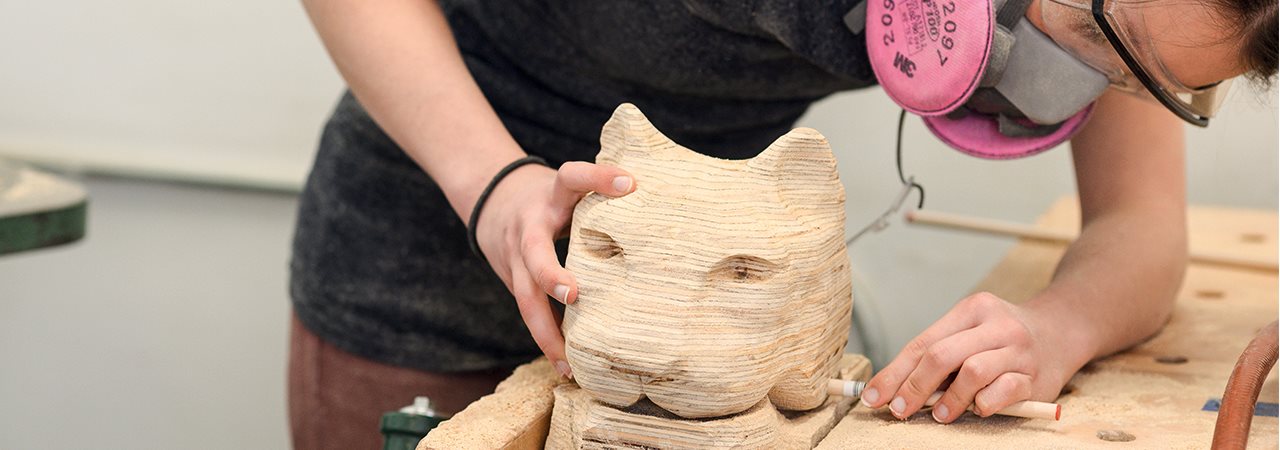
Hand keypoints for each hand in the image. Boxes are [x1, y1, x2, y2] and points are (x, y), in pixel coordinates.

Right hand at [473, 160, 634, 378]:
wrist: (493, 202)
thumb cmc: (552, 198)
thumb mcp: (571, 187)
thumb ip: (600, 196)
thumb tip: (660, 202)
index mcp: (552, 195)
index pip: (571, 177)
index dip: (597, 177)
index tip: (629, 183)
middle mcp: (530, 226)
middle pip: (534, 251)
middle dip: (550, 273)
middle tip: (574, 294)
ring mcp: (516, 256)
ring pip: (525, 296)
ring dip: (546, 332)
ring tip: (568, 363)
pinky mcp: (514, 280)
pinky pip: (529, 312)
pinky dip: (547, 339)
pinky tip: (566, 365)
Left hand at [860, 292, 1073, 422]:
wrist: (1062, 332)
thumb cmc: (1002, 338)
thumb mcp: (970, 333)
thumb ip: (939, 354)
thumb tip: (894, 388)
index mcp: (972, 309)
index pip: (923, 343)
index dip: (895, 373)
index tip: (874, 397)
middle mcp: (996, 325)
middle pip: (942, 355)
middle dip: (914, 387)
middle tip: (900, 411)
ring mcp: (1019, 350)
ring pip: (973, 372)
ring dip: (950, 399)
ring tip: (940, 414)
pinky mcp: (1037, 377)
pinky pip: (1004, 392)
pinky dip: (985, 403)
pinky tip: (978, 409)